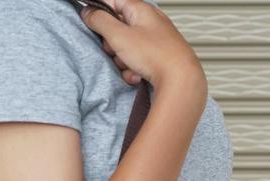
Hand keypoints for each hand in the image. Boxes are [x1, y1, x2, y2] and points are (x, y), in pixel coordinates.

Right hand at [79, 0, 205, 92]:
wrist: (180, 82)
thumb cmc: (156, 56)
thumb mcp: (119, 35)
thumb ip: (100, 21)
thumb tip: (88, 12)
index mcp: (142, 10)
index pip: (113, 1)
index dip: (99, 11)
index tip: (90, 22)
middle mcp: (150, 23)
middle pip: (118, 28)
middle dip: (112, 43)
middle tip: (115, 50)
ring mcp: (155, 41)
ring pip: (126, 48)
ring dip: (122, 60)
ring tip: (131, 65)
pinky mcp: (158, 59)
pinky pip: (137, 62)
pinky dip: (134, 70)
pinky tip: (139, 75)